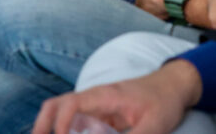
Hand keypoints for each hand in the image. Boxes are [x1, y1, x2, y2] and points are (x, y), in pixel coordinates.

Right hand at [33, 61, 199, 133]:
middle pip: (56, 105)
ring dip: (49, 127)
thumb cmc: (164, 101)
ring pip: (61, 112)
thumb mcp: (155, 125)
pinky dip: (63, 130)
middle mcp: (94, 98)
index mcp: (104, 96)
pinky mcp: (99, 114)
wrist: (173, 86)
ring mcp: (94, 105)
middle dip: (42, 125)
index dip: (60, 125)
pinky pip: (74, 121)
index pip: (71, 104)